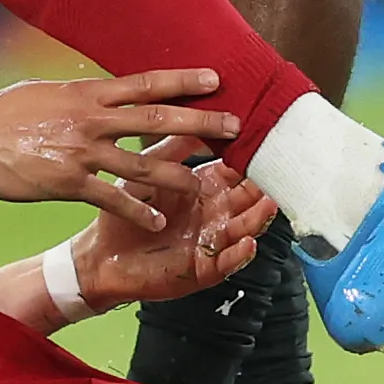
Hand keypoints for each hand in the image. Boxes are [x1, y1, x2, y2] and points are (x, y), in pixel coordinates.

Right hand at [0, 70, 239, 230]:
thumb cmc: (2, 114)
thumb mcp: (46, 92)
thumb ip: (81, 96)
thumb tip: (104, 90)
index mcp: (87, 93)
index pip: (146, 83)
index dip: (184, 80)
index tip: (217, 78)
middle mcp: (91, 118)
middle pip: (157, 117)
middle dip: (200, 121)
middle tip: (235, 126)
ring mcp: (81, 152)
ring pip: (141, 163)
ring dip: (178, 174)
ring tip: (205, 183)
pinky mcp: (66, 183)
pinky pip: (111, 199)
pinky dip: (138, 210)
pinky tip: (158, 219)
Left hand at [69, 155, 277, 308]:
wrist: (101, 256)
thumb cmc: (124, 212)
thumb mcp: (148, 172)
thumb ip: (173, 149)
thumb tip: (196, 113)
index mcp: (204, 187)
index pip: (237, 170)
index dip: (251, 158)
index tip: (267, 142)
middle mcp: (214, 212)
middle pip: (248, 198)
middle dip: (264, 186)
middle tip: (281, 172)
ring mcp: (212, 241)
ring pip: (243, 228)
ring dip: (258, 218)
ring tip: (269, 204)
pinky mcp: (203, 269)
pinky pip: (226, 262)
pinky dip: (239, 255)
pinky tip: (247, 243)